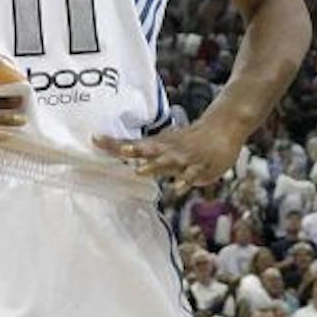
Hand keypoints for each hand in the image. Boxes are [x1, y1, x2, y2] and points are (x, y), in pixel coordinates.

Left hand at [96, 118, 244, 192]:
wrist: (222, 128)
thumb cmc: (190, 140)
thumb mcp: (166, 143)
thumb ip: (147, 151)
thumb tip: (121, 152)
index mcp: (158, 145)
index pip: (131, 144)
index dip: (113, 143)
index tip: (94, 139)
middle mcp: (167, 150)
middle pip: (146, 150)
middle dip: (133, 151)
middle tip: (119, 151)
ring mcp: (184, 157)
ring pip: (167, 161)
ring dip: (154, 166)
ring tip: (142, 171)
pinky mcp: (200, 166)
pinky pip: (192, 174)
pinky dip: (185, 180)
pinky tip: (178, 188)